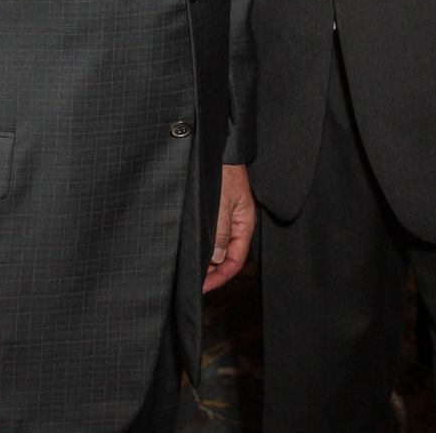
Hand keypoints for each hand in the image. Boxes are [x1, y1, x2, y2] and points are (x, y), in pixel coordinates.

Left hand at [203, 163, 254, 292]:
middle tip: (194, 281)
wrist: (219, 149)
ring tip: (191, 268)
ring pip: (218, 247)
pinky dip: (204, 245)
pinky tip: (193, 248)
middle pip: (227, 257)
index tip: (203, 286)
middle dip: (212, 272)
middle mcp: (237, 225)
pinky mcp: (218, 210)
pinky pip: (213, 235)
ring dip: (206, 259)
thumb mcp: (221, 204)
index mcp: (244, 225)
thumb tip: (216, 258)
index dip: (220, 277)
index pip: (235, 261)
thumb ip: (220, 232)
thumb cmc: (224, 172)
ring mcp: (228, 218)